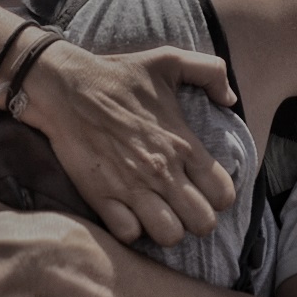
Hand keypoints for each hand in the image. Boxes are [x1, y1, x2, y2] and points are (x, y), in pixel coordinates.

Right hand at [20, 43, 237, 245]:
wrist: (65, 87)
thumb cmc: (118, 75)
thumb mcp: (169, 60)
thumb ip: (210, 71)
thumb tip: (231, 99)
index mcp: (183, 144)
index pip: (223, 194)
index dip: (219, 196)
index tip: (204, 188)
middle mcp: (163, 171)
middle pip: (202, 224)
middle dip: (197, 218)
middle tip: (182, 205)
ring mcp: (132, 188)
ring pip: (169, 236)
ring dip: (166, 228)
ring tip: (157, 213)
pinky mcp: (101, 197)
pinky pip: (129, 234)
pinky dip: (131, 229)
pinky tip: (129, 212)